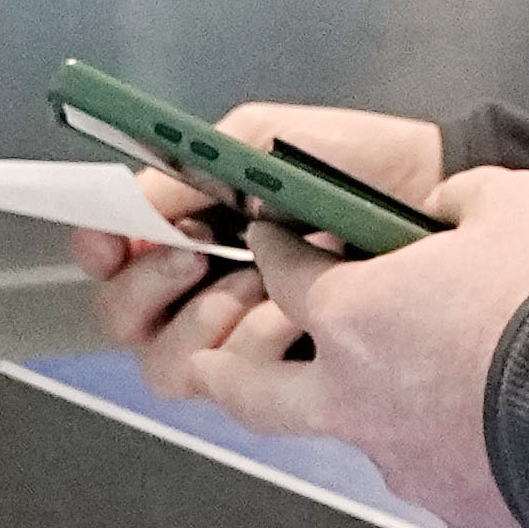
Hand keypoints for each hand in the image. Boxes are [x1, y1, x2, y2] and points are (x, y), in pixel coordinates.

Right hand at [63, 96, 444, 344]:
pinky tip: (295, 315)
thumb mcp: (260, 142)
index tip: (112, 238)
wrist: (432, 194)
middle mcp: (197, 286)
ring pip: (166, 364)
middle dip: (151, 286)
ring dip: (205, 321)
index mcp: (185, 225)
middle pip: (122, 318)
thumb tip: (134, 208)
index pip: (108, 251)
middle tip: (195, 256)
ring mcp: (235, 334)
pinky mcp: (278, 374)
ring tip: (261, 285)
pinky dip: (254, 347)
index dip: (97, 246)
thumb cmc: (352, 163)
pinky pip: (231, 385)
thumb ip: (187, 170)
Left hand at [82, 163, 528, 527]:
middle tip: (215, 362)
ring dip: (365, 408)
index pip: (283, 277)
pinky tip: (491, 431)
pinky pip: (436, 472)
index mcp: (353, 316)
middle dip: (227, 370)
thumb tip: (450, 207)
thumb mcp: (514, 201)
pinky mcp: (458, 511)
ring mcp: (403, 464)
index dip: (279, 251)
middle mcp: (356, 398)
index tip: (281, 242)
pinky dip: (449, 450)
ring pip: (354, 434)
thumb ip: (459, 201)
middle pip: (254, 390)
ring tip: (411, 389)